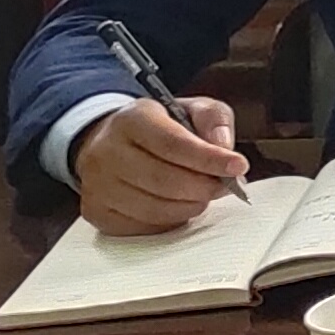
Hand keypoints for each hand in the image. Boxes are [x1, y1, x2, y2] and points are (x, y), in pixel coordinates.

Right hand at [73, 95, 244, 234]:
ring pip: (154, 209)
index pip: (172, 143)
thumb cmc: (158, 127)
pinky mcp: (96, 212)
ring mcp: (97, 185)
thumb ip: (213, 119)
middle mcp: (106, 152)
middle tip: (225, 185)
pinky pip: (142, 227)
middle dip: (204, 187)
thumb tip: (223, 147)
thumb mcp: (190, 108)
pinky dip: (170, 220)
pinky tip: (179, 206)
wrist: (110, 142)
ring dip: (189, 206)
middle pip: (163, 181)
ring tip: (203, 194)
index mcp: (132, 120)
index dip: (209, 158)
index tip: (238, 166)